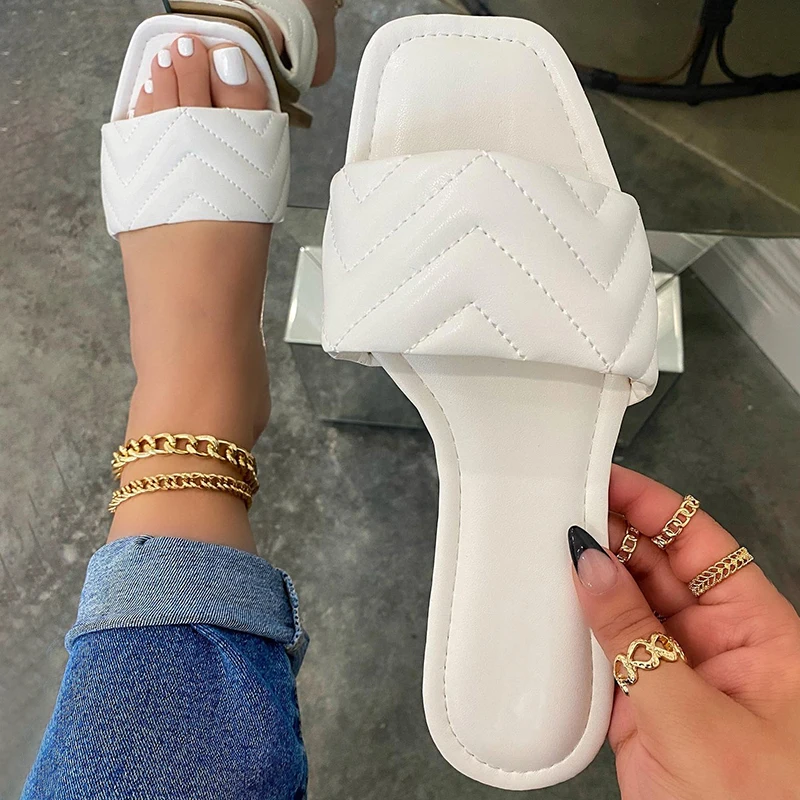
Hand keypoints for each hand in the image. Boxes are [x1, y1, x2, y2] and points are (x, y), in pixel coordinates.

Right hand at [571, 465, 799, 799]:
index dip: (652, 504)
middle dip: (609, 535)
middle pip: (655, 566)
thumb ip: (635, 638)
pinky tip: (540, 609)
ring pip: (622, 606)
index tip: (602, 477)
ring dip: (584, 581)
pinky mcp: (638, 705)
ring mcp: (671, 672)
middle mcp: (711, 641)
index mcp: (754, 629)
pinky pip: (600, 651)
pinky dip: (570, 632)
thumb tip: (589, 562)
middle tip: (553, 507)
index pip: (699, 541)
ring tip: (537, 546)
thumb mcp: (696, 718)